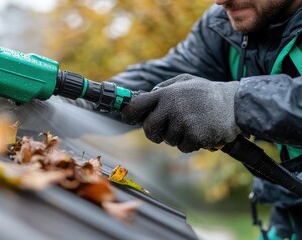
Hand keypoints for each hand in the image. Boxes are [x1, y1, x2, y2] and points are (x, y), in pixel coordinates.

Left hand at [121, 74, 241, 152]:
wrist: (237, 103)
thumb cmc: (208, 93)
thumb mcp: (184, 81)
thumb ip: (164, 88)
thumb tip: (145, 98)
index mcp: (166, 93)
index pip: (136, 106)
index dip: (128, 114)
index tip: (128, 118)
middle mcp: (171, 107)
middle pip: (149, 129)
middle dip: (154, 132)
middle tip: (163, 130)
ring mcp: (183, 122)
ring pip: (168, 140)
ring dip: (177, 137)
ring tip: (192, 124)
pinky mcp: (195, 136)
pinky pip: (184, 147)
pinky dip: (191, 143)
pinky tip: (201, 132)